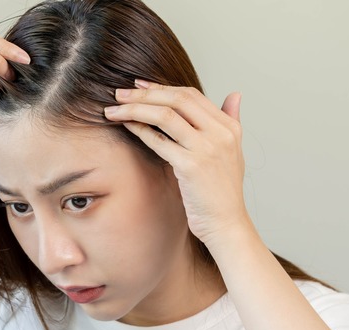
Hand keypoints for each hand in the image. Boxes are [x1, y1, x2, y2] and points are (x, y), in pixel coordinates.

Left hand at [103, 80, 249, 249]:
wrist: (226, 224)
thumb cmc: (222, 191)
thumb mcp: (233, 151)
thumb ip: (231, 120)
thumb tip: (234, 94)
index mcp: (230, 127)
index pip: (192, 94)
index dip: (161, 87)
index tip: (139, 86)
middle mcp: (221, 134)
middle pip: (177, 99)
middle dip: (144, 94)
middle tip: (119, 94)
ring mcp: (206, 149)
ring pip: (166, 115)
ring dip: (135, 109)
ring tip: (114, 110)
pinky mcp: (191, 166)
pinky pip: (159, 140)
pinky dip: (139, 130)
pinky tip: (126, 127)